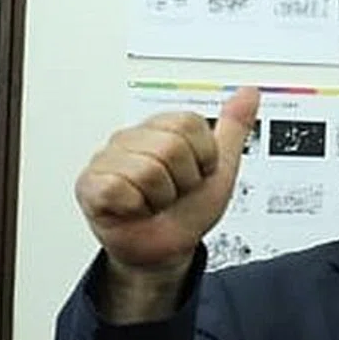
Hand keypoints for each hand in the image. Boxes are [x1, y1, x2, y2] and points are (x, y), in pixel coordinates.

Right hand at [75, 87, 258, 320]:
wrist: (167, 248)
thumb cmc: (188, 208)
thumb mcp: (221, 167)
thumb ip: (234, 126)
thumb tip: (249, 92)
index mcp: (161, 128)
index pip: (189, 124)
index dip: (203, 157)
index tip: (196, 172)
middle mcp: (131, 137)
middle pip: (171, 146)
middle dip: (183, 180)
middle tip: (173, 191)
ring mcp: (107, 159)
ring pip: (148, 170)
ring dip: (161, 197)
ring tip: (153, 201)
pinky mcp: (90, 184)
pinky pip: (119, 187)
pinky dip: (135, 206)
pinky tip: (133, 208)